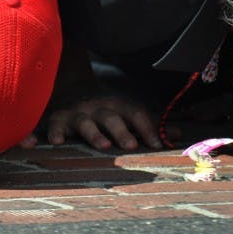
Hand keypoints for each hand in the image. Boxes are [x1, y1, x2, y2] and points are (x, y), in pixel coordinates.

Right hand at [43, 97, 162, 150]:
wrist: (69, 87)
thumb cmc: (104, 109)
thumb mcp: (126, 112)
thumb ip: (150, 125)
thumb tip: (179, 135)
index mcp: (117, 105)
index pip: (135, 113)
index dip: (146, 128)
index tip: (157, 145)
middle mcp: (98, 108)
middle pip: (110, 117)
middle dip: (121, 130)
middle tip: (131, 145)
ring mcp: (77, 113)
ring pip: (84, 123)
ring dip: (94, 134)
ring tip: (104, 146)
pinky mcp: (57, 120)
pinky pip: (53, 126)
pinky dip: (54, 133)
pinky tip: (55, 142)